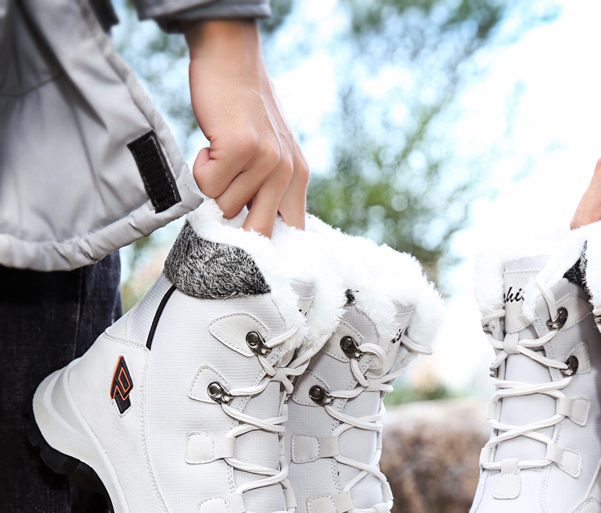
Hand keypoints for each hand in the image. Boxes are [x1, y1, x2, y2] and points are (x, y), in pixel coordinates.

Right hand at [183, 20, 307, 235]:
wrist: (232, 59)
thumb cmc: (242, 111)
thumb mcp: (269, 155)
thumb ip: (266, 192)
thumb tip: (250, 238)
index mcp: (298, 180)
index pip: (293, 235)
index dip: (271, 252)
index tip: (255, 263)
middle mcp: (288, 173)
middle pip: (257, 233)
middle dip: (232, 226)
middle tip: (219, 201)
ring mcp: (267, 161)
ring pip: (224, 207)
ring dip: (211, 185)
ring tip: (218, 154)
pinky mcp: (241, 149)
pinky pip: (207, 186)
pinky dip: (199, 168)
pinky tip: (209, 145)